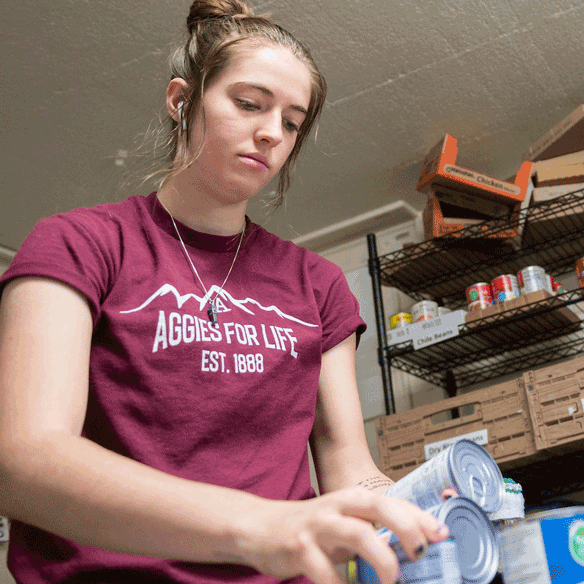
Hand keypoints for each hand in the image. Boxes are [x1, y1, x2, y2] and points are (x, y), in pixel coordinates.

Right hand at [232, 486, 448, 583]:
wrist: (261, 526)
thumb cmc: (310, 528)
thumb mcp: (342, 523)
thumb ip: (370, 531)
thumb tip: (411, 548)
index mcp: (352, 499)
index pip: (392, 501)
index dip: (418, 516)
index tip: (441, 535)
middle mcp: (337, 506)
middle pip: (378, 506)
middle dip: (405, 526)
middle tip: (420, 551)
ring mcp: (318, 524)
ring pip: (356, 532)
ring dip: (381, 556)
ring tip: (392, 579)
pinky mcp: (299, 546)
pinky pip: (325, 570)